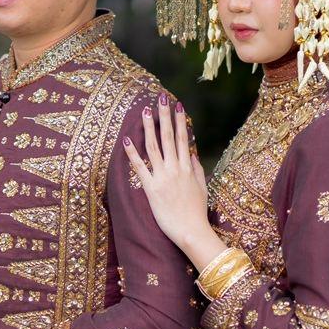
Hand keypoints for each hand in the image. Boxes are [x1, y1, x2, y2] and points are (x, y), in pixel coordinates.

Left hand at [122, 94, 219, 261]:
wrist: (191, 230)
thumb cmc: (196, 212)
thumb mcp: (202, 188)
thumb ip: (197, 169)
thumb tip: (192, 153)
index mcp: (188, 167)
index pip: (183, 138)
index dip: (180, 121)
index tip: (178, 106)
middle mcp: (175, 168)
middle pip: (169, 137)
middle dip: (164, 116)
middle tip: (160, 98)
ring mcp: (163, 177)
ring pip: (154, 147)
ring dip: (148, 128)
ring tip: (144, 111)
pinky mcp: (151, 188)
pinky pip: (140, 167)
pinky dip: (132, 153)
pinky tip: (126, 140)